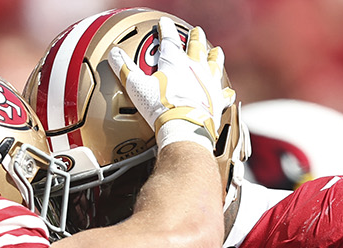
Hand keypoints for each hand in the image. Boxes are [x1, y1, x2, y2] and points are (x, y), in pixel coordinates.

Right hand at [107, 18, 234, 143]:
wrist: (184, 129)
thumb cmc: (161, 108)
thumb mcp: (136, 86)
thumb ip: (124, 68)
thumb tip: (114, 53)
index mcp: (175, 62)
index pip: (169, 39)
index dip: (165, 29)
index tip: (164, 22)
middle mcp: (194, 69)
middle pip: (196, 47)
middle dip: (195, 38)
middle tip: (197, 31)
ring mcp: (208, 84)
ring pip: (214, 65)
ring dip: (215, 57)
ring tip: (216, 51)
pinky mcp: (217, 101)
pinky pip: (224, 94)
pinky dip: (225, 93)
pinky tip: (228, 92)